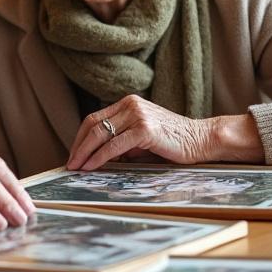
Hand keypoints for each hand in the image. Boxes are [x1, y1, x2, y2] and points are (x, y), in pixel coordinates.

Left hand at [66, 95, 263, 170]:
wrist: (201, 140)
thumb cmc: (173, 143)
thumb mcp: (141, 139)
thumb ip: (122, 142)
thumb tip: (96, 156)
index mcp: (129, 103)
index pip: (95, 118)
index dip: (80, 137)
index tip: (74, 154)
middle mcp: (131, 104)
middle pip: (93, 124)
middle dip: (78, 146)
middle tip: (70, 163)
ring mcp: (138, 115)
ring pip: (100, 134)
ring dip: (84, 152)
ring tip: (76, 167)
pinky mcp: (145, 129)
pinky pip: (114, 145)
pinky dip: (99, 157)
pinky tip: (91, 167)